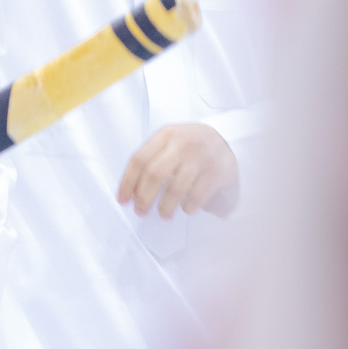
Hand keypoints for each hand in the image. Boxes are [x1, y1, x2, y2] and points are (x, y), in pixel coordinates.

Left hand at [116, 124, 239, 219]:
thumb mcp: (169, 144)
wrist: (224, 141)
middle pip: (155, 173)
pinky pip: (196, 197)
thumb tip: (130, 192)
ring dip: (165, 207)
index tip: (123, 200)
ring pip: (176, 188)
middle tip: (141, 211)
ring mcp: (201, 157)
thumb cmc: (189, 147)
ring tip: (164, 214)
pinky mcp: (217, 172)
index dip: (128, 182)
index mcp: (166, 135)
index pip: (139, 159)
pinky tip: (186, 207)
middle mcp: (183, 143)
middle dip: (144, 197)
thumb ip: (149, 161)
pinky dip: (187, 207)